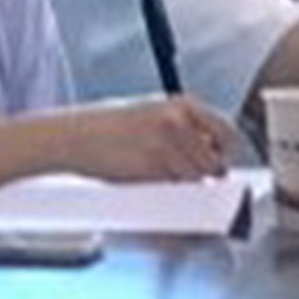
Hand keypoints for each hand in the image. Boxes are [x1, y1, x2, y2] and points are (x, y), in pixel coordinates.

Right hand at [74, 93, 240, 182]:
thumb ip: (182, 129)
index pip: (226, 132)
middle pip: (215, 162)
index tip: (220, 163)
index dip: (225, 153)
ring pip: (196, 179)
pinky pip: (175, 189)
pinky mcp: (152, 169)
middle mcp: (177, 122)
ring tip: (163, 179)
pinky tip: (151, 184)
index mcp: (181, 104)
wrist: (71, 137)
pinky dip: (171, 193)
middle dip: (207, 175)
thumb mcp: (150, 113)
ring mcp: (166, 146)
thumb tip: (208, 153)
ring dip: (187, 186)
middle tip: (192, 179)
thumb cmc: (106, 128)